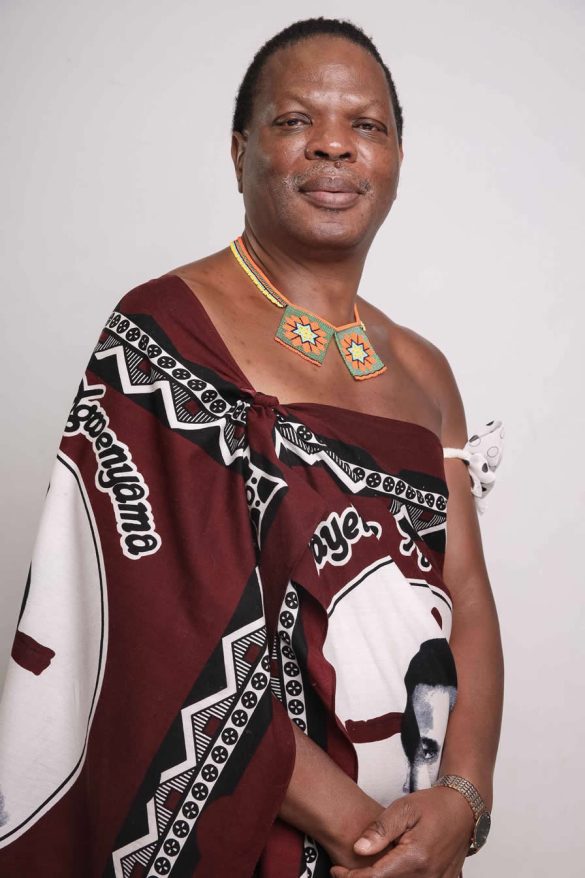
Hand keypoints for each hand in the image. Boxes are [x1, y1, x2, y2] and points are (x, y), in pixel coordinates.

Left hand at [329, 786, 474, 877]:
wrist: (464, 809)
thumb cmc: (434, 806)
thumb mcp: (403, 808)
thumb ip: (380, 829)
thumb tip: (358, 848)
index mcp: (415, 858)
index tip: (337, 871)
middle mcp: (427, 876)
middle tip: (347, 871)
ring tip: (367, 869)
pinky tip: (390, 870)